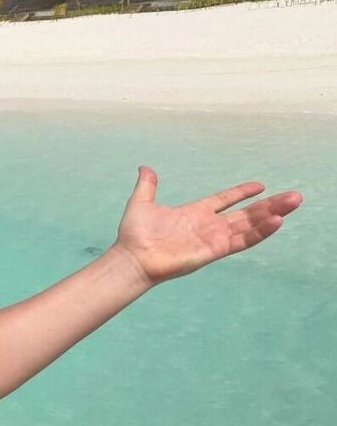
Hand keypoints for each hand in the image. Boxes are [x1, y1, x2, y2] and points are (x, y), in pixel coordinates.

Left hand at [113, 166, 302, 286]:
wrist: (132, 257)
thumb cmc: (134, 235)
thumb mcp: (142, 203)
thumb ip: (147, 186)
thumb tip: (145, 168)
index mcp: (194, 213)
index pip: (224, 200)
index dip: (241, 193)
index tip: (260, 186)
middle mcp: (207, 226)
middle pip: (245, 213)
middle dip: (269, 205)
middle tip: (294, 196)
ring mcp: (213, 238)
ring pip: (250, 225)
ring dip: (272, 215)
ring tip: (294, 203)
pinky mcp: (215, 251)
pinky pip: (242, 240)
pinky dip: (260, 232)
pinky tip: (276, 221)